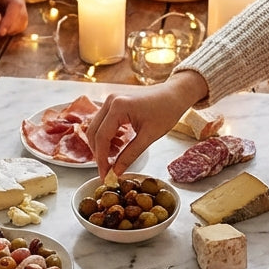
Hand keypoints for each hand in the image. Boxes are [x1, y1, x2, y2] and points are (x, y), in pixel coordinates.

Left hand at [0, 0, 27, 37]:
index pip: (16, 4)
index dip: (11, 20)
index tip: (1, 32)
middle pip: (21, 14)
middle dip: (8, 27)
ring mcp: (17, 3)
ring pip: (21, 22)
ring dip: (9, 30)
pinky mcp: (17, 13)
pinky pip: (19, 25)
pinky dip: (9, 31)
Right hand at [86, 70, 208, 176]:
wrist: (175, 94)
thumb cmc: (166, 111)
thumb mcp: (149, 136)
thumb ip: (130, 155)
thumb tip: (116, 172)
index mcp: (118, 107)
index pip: (101, 138)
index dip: (101, 159)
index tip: (104, 175)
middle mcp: (110, 101)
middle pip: (93, 132)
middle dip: (99, 153)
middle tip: (107, 169)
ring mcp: (110, 100)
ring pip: (96, 127)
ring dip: (102, 145)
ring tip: (115, 157)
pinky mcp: (114, 102)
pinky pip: (103, 122)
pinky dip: (106, 136)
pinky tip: (118, 144)